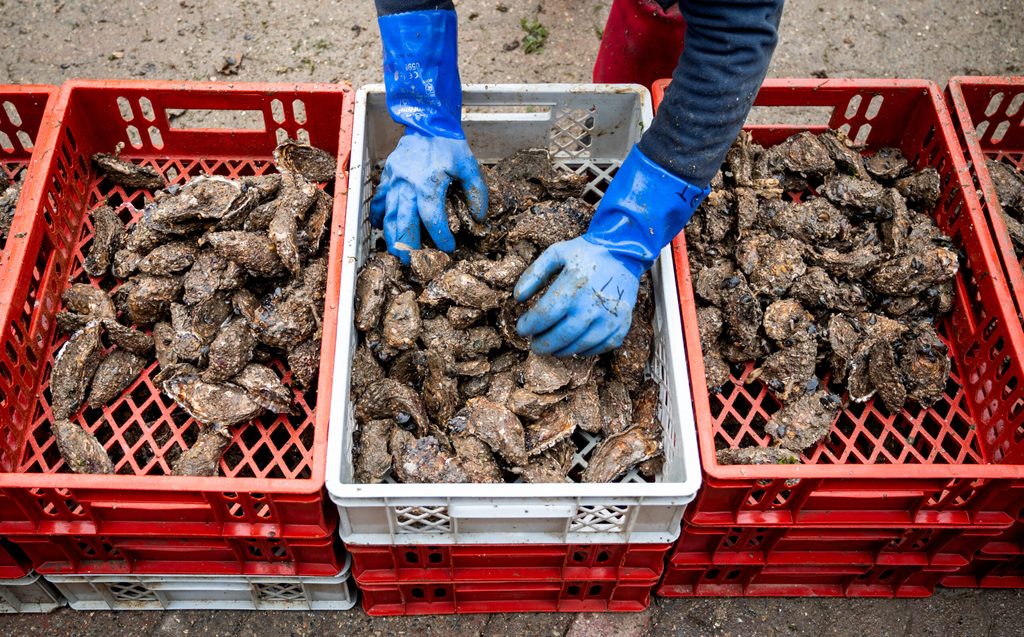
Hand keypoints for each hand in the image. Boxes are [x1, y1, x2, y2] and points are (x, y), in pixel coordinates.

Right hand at [370, 134, 486, 263]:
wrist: (426, 119)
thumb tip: (479, 217)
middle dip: (407, 247)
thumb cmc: (448, 144)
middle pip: (403, 224)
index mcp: (428, 185)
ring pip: (389, 217)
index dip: (440, 238)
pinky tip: (381, 227)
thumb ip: (476, 192)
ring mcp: (394, 182)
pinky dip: (379, 215)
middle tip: (413, 263)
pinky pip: (379, 200)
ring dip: (392, 238)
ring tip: (397, 254)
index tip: (448, 249)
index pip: (433, 220)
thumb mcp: (469, 165)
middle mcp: (407, 186)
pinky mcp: (388, 176)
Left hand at [514, 237, 639, 356]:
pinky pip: (600, 348)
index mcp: (574, 285)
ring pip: (579, 346)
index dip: (528, 326)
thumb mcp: (556, 253)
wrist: (624, 253)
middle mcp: (592, 305)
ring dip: (561, 350)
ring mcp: (609, 318)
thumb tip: (518, 298)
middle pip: (560, 337)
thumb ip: (534, 273)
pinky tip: (574, 345)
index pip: (544, 316)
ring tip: (551, 346)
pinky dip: (584, 351)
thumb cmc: (586, 253)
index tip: (522, 328)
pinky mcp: (621, 325)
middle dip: (542, 344)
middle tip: (534, 344)